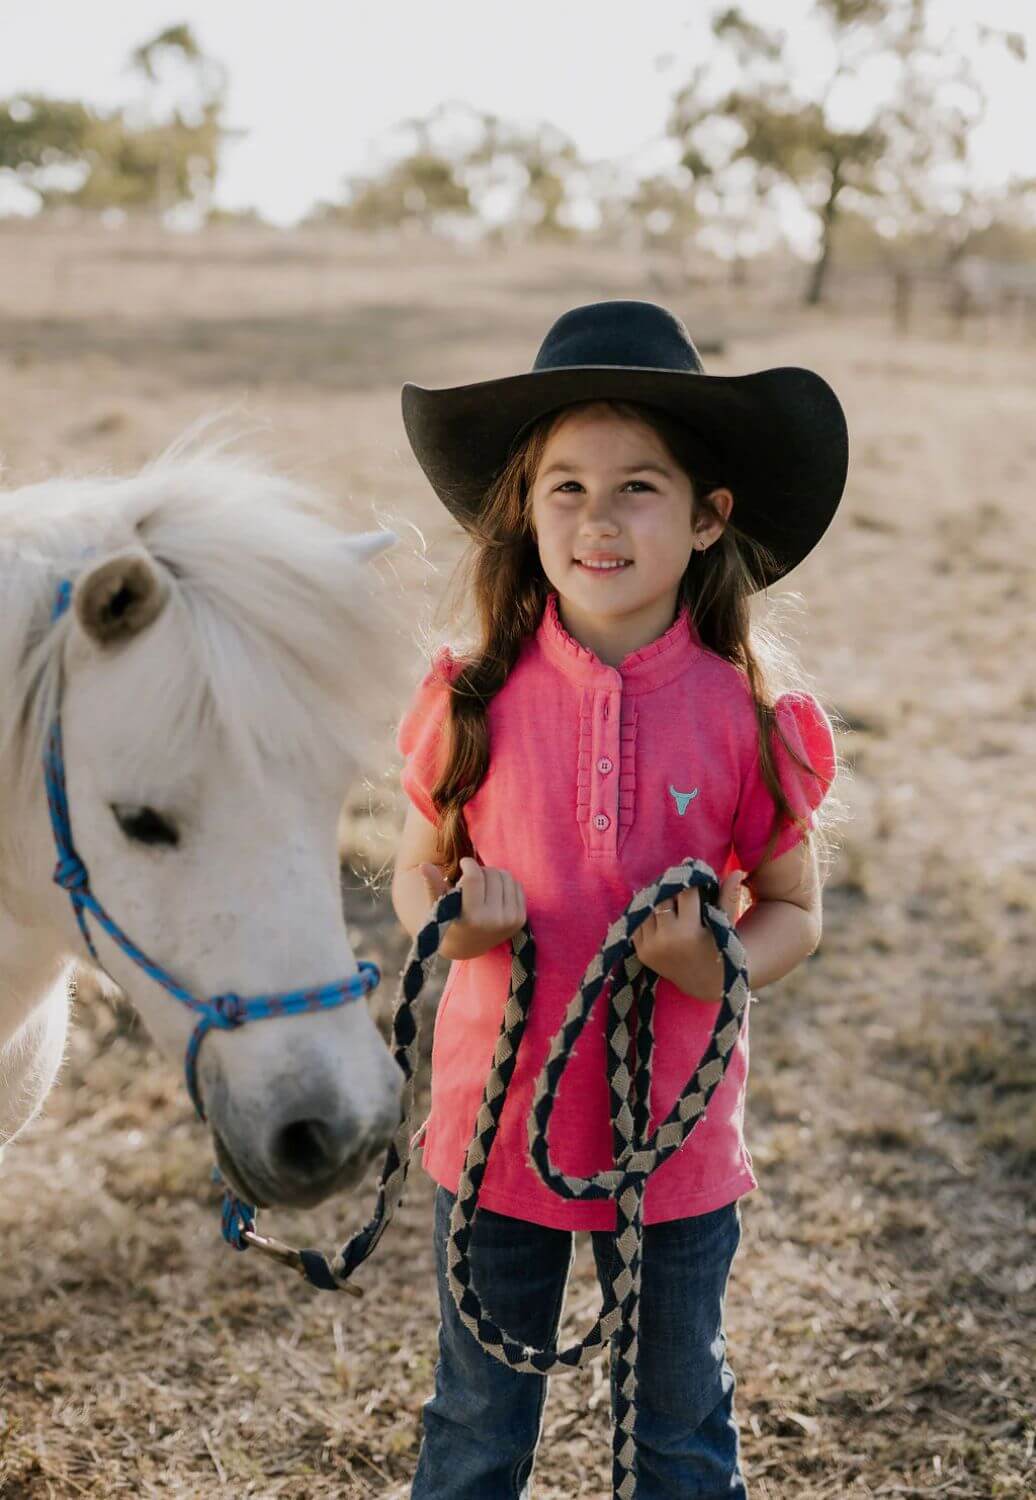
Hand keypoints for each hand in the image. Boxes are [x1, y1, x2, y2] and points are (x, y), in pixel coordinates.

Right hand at [419, 856, 526, 959]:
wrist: (468, 947)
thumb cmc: (449, 922)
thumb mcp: (439, 906)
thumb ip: (433, 886)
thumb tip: (424, 865)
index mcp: (472, 917)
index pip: (475, 878)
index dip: (469, 864)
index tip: (464, 863)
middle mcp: (494, 920)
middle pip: (491, 874)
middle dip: (480, 871)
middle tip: (471, 880)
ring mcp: (510, 920)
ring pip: (506, 876)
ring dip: (493, 875)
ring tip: (482, 885)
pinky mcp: (521, 919)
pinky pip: (517, 885)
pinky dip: (505, 883)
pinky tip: (494, 893)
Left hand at [631, 871, 745, 1001]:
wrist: (704, 982)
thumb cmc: (719, 949)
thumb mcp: (725, 925)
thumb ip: (728, 898)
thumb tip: (737, 871)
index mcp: (688, 932)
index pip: (685, 893)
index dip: (691, 881)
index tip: (695, 874)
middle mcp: (665, 939)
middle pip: (664, 898)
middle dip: (673, 890)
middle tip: (681, 885)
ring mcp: (650, 946)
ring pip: (648, 908)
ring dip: (658, 900)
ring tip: (670, 897)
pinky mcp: (641, 952)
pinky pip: (639, 923)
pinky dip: (648, 915)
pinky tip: (659, 912)